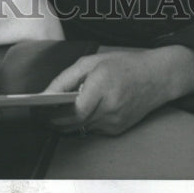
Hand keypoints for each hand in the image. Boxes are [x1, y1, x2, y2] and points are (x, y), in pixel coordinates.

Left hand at [43, 46, 193, 136]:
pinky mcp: (117, 130)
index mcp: (103, 87)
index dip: (53, 113)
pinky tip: (76, 112)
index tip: (38, 111)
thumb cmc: (123, 64)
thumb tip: (47, 94)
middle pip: (74, 123)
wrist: (156, 77)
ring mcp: (115, 123)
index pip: (74, 110)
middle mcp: (110, 109)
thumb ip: (67, 79)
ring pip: (81, 127)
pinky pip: (92, 129)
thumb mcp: (92, 61)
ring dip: (66, 122)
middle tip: (38, 114)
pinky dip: (82, 122)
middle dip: (53, 120)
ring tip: (51, 113)